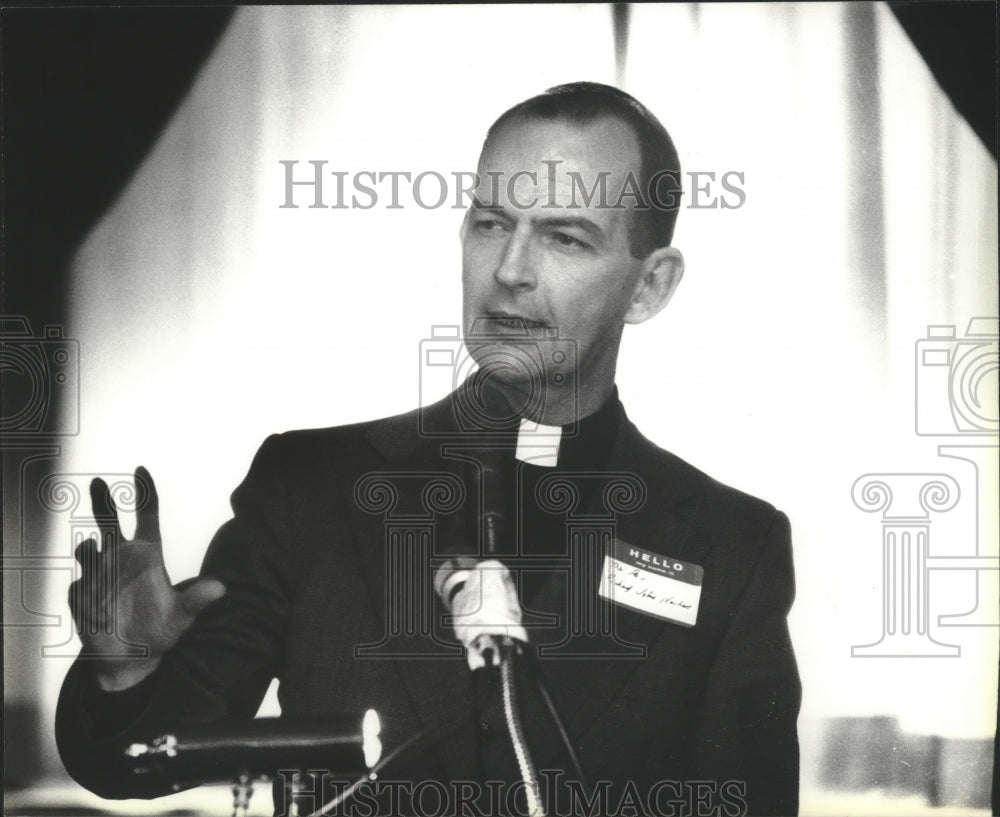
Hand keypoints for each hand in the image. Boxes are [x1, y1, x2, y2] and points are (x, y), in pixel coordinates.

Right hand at [69, 466, 225, 690]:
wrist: (130, 658)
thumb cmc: (159, 631)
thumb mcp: (182, 617)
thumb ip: (198, 600)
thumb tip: (221, 589)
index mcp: (148, 556)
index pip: (146, 517)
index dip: (145, 493)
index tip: (141, 470)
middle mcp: (122, 559)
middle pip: (109, 522)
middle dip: (103, 502)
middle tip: (98, 482)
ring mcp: (99, 575)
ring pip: (88, 551)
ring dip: (90, 551)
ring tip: (92, 551)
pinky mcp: (81, 595)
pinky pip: (79, 586)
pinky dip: (85, 593)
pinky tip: (97, 612)